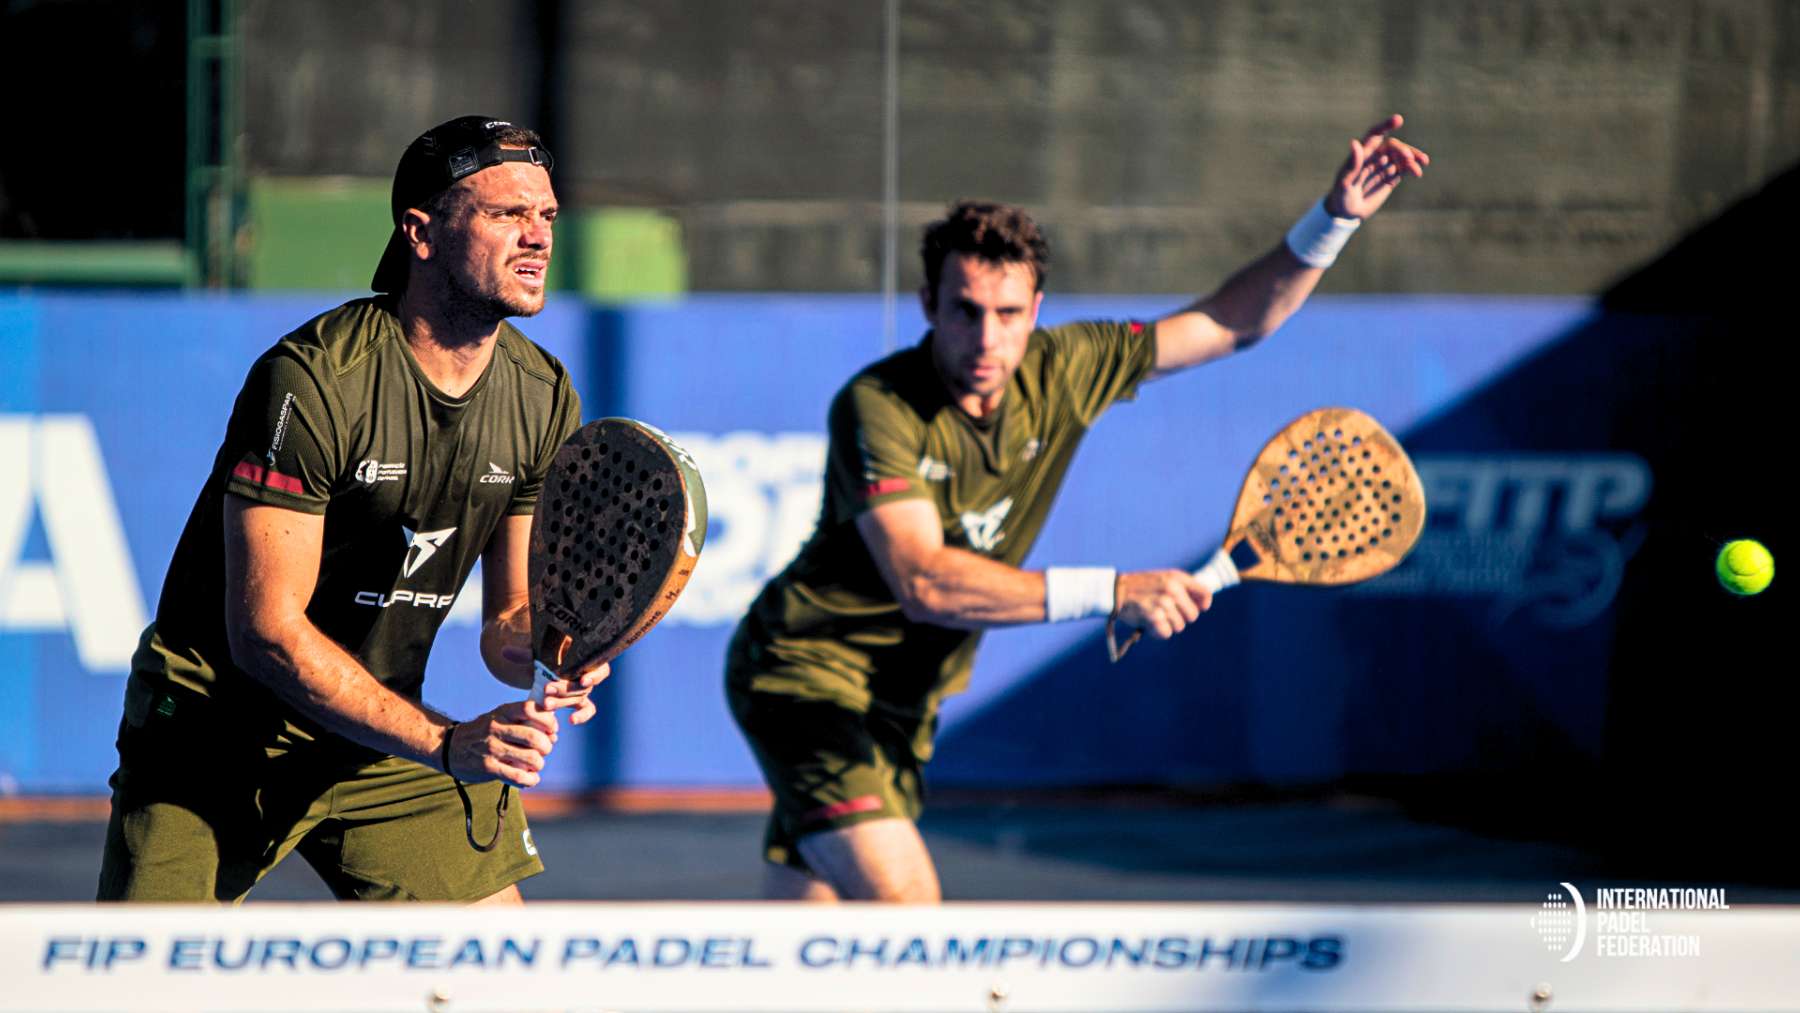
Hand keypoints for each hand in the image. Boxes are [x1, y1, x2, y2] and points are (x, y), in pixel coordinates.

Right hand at [443, 700, 560, 787]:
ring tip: (536, 764)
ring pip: (531, 758)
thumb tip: (554, 734)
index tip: (551, 729)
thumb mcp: (500, 717)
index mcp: (502, 712)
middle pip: (535, 737)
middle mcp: (496, 728)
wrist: (449, 747)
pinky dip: (531, 779)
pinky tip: (531, 778)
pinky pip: (519, 776)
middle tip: (545, 750)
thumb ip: (525, 721)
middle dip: (547, 746)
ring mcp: (492, 748)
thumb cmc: (484, 732)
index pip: (531, 709)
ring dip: (539, 764)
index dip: (548, 720)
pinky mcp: (488, 767)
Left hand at [501, 637, 613, 725]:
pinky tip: (570, 721)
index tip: (582, 681)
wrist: (543, 660)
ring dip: (563, 702)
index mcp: (583, 654)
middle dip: (565, 689)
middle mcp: (587, 670)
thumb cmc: (544, 651)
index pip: (599, 665)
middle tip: (547, 690)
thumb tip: (505, 651)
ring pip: (579, 697)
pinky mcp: (579, 698)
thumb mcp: (536, 651)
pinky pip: (587, 708)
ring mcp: (583, 685)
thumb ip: (524, 653)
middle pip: (584, 684)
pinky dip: (582, 716)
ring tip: (546, 705)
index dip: (594, 674)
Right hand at [1114, 569, 1211, 639]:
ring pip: (1180, 626)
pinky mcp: (1154, 616)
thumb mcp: (1162, 578)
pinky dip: (1158, 632)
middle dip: (1182, 618)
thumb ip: (1182, 587)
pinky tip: (1150, 624)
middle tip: (1166, 613)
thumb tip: (1203, 604)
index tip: (1200, 608)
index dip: (1203, 604)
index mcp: (1176, 577)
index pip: (1204, 593)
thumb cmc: (1140, 586)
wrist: (1115, 591)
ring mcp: (1163, 603)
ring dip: (1168, 625)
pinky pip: (1167, 633)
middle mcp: (1172, 588)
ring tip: (1155, 617)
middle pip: (1193, 615)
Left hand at [1325, 114, 1427, 219]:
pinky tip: (1418, 172)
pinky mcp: (1391, 178)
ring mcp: (1384, 166)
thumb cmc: (1341, 196)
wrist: (1347, 213)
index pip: (1375, 135)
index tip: (1398, 119)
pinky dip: (1412, 168)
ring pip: (1401, 157)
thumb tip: (1355, 142)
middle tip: (1409, 158)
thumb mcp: (1345, 182)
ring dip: (1413, 157)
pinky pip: (1404, 169)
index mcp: (1362, 154)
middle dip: (1402, 149)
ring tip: (1423, 162)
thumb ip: (1352, 164)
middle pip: (1392, 146)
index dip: (1386, 126)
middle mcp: (1374, 157)